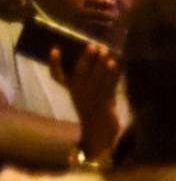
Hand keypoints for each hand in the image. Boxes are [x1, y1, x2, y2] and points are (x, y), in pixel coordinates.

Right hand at [51, 44, 120, 159]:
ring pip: (96, 78)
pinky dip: (112, 75)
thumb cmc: (94, 110)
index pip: (58, 77)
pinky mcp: (105, 105)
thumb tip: (102, 55)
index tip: (54, 50)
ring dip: (101, 64)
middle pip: (80, 74)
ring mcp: (92, 100)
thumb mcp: (88, 94)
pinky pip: (109, 87)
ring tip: (106, 52)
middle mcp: (79, 94)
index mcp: (72, 91)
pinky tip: (116, 64)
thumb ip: (92, 79)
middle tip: (93, 46)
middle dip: (86, 59)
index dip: (55, 64)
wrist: (98, 134)